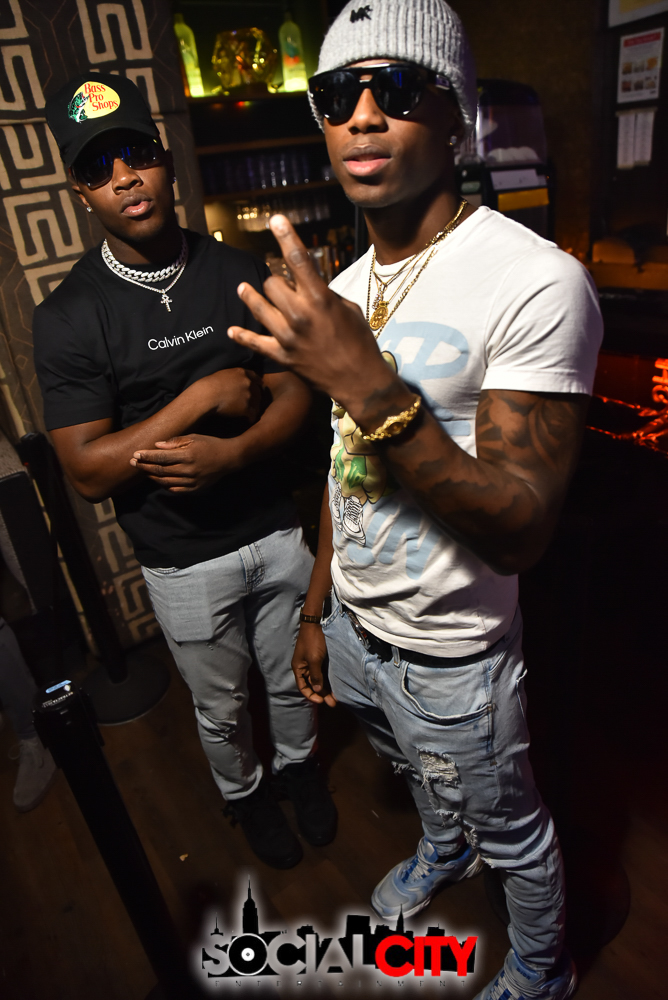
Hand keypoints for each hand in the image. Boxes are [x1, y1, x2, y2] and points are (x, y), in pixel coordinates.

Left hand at [130, 434, 239, 491]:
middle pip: (161, 470)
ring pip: (166, 481)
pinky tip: (158, 480)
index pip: (161, 457)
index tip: (135, 454)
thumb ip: (175, 442)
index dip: (146, 456)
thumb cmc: (210, 444)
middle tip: (132, 463)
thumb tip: (157, 446)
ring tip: (143, 471)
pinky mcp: (195, 488)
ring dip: (152, 477)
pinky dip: (165, 485)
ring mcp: (192, 481)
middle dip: (144, 466)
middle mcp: (189, 470)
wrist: (229, 458)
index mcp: (187, 455)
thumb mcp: (193, 438)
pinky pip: (176, 490)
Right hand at [192, 368, 262, 422]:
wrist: (207, 395)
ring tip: (251, 413)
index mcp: (241, 373)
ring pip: (256, 403)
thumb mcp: (222, 375)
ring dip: (255, 408)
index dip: (258, 381)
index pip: (254, 376)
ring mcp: (248, 395)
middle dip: (256, 397)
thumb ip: (232, 377)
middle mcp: (248, 383)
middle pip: (257, 391)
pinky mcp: (246, 407)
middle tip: (254, 403)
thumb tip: (232, 382)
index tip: (260, 384)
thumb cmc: (209, 385)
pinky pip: (253, 414)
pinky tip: (249, 420)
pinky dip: (251, 417)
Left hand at [227, 216, 402, 419]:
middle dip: (277, 281)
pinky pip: (255, 343)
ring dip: (251, 296)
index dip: (286, 236)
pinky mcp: (282, 356)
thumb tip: (305, 285)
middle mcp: (300, 315)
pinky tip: (232, 330)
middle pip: (272, 283)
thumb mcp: (347, 309)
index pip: (298, 259)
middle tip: (282, 284)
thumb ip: (324, 295)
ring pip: (258, 306)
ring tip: (244, 289)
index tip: (275, 220)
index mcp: (320, 299)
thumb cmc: (359, 342)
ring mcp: (288, 336)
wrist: (359, 380)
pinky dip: (242, 336)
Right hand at [291, 623, 336, 706]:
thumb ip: (315, 676)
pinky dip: (329, 680)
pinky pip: (323, 673)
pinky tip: (336, 686)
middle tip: (333, 703)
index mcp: (298, 668)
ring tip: (337, 698)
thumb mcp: (314, 660)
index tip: (321, 701)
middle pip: (312, 685)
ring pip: (319, 680)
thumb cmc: (313, 641)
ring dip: (327, 689)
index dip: (311, 695)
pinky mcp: (320, 658)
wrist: (316, 623)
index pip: (302, 687)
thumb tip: (316, 690)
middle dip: (322, 695)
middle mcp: (304, 667)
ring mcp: (312, 663)